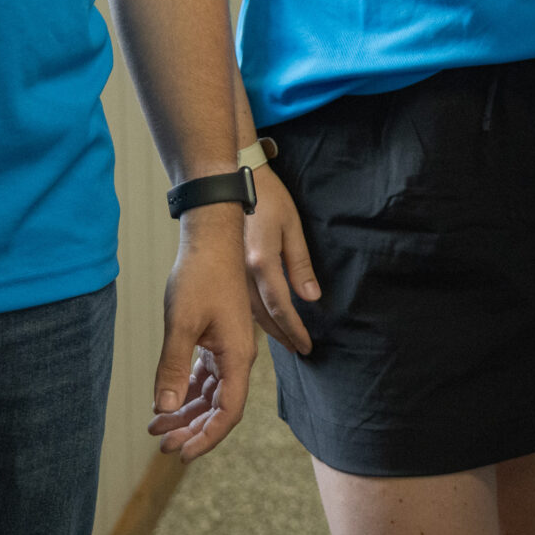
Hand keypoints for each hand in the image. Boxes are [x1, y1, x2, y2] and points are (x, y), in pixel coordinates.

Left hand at [147, 205, 254, 461]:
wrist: (211, 237)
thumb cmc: (200, 275)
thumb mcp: (181, 323)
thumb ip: (173, 367)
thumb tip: (165, 408)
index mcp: (237, 356)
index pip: (228, 411)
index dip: (206, 437)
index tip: (181, 453)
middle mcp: (237, 356)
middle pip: (220, 407)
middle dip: (193, 429)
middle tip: (162, 443)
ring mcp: (227, 347)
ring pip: (211, 393)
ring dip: (187, 412)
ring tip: (157, 427)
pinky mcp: (216, 338)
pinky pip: (204, 376)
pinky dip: (186, 391)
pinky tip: (166, 400)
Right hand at [243, 166, 319, 354]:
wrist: (229, 184)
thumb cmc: (266, 198)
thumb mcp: (291, 225)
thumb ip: (300, 263)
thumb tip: (311, 298)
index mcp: (261, 261)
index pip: (281, 306)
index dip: (294, 329)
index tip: (306, 346)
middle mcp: (241, 274)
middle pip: (264, 316)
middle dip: (283, 335)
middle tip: (299, 350)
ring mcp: (229, 275)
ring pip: (249, 313)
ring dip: (268, 330)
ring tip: (284, 341)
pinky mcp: (224, 272)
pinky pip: (239, 303)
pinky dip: (252, 317)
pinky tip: (262, 322)